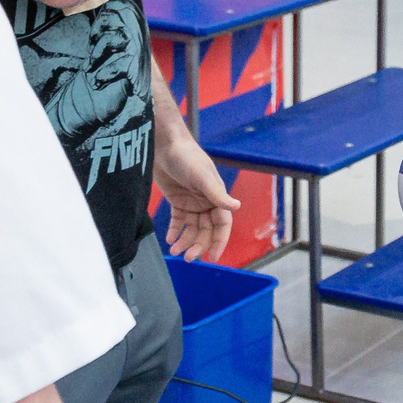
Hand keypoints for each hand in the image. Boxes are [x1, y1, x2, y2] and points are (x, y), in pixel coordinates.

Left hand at [152, 122, 237, 259]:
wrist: (165, 144)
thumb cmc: (187, 157)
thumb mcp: (202, 176)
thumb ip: (217, 194)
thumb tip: (236, 206)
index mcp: (216, 197)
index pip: (221, 225)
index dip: (219, 242)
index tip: (213, 258)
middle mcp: (206, 202)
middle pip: (206, 230)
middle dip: (198, 245)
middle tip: (188, 257)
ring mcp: (191, 202)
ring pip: (192, 229)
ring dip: (185, 241)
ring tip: (175, 251)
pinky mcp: (177, 200)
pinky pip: (178, 221)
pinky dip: (175, 231)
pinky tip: (170, 239)